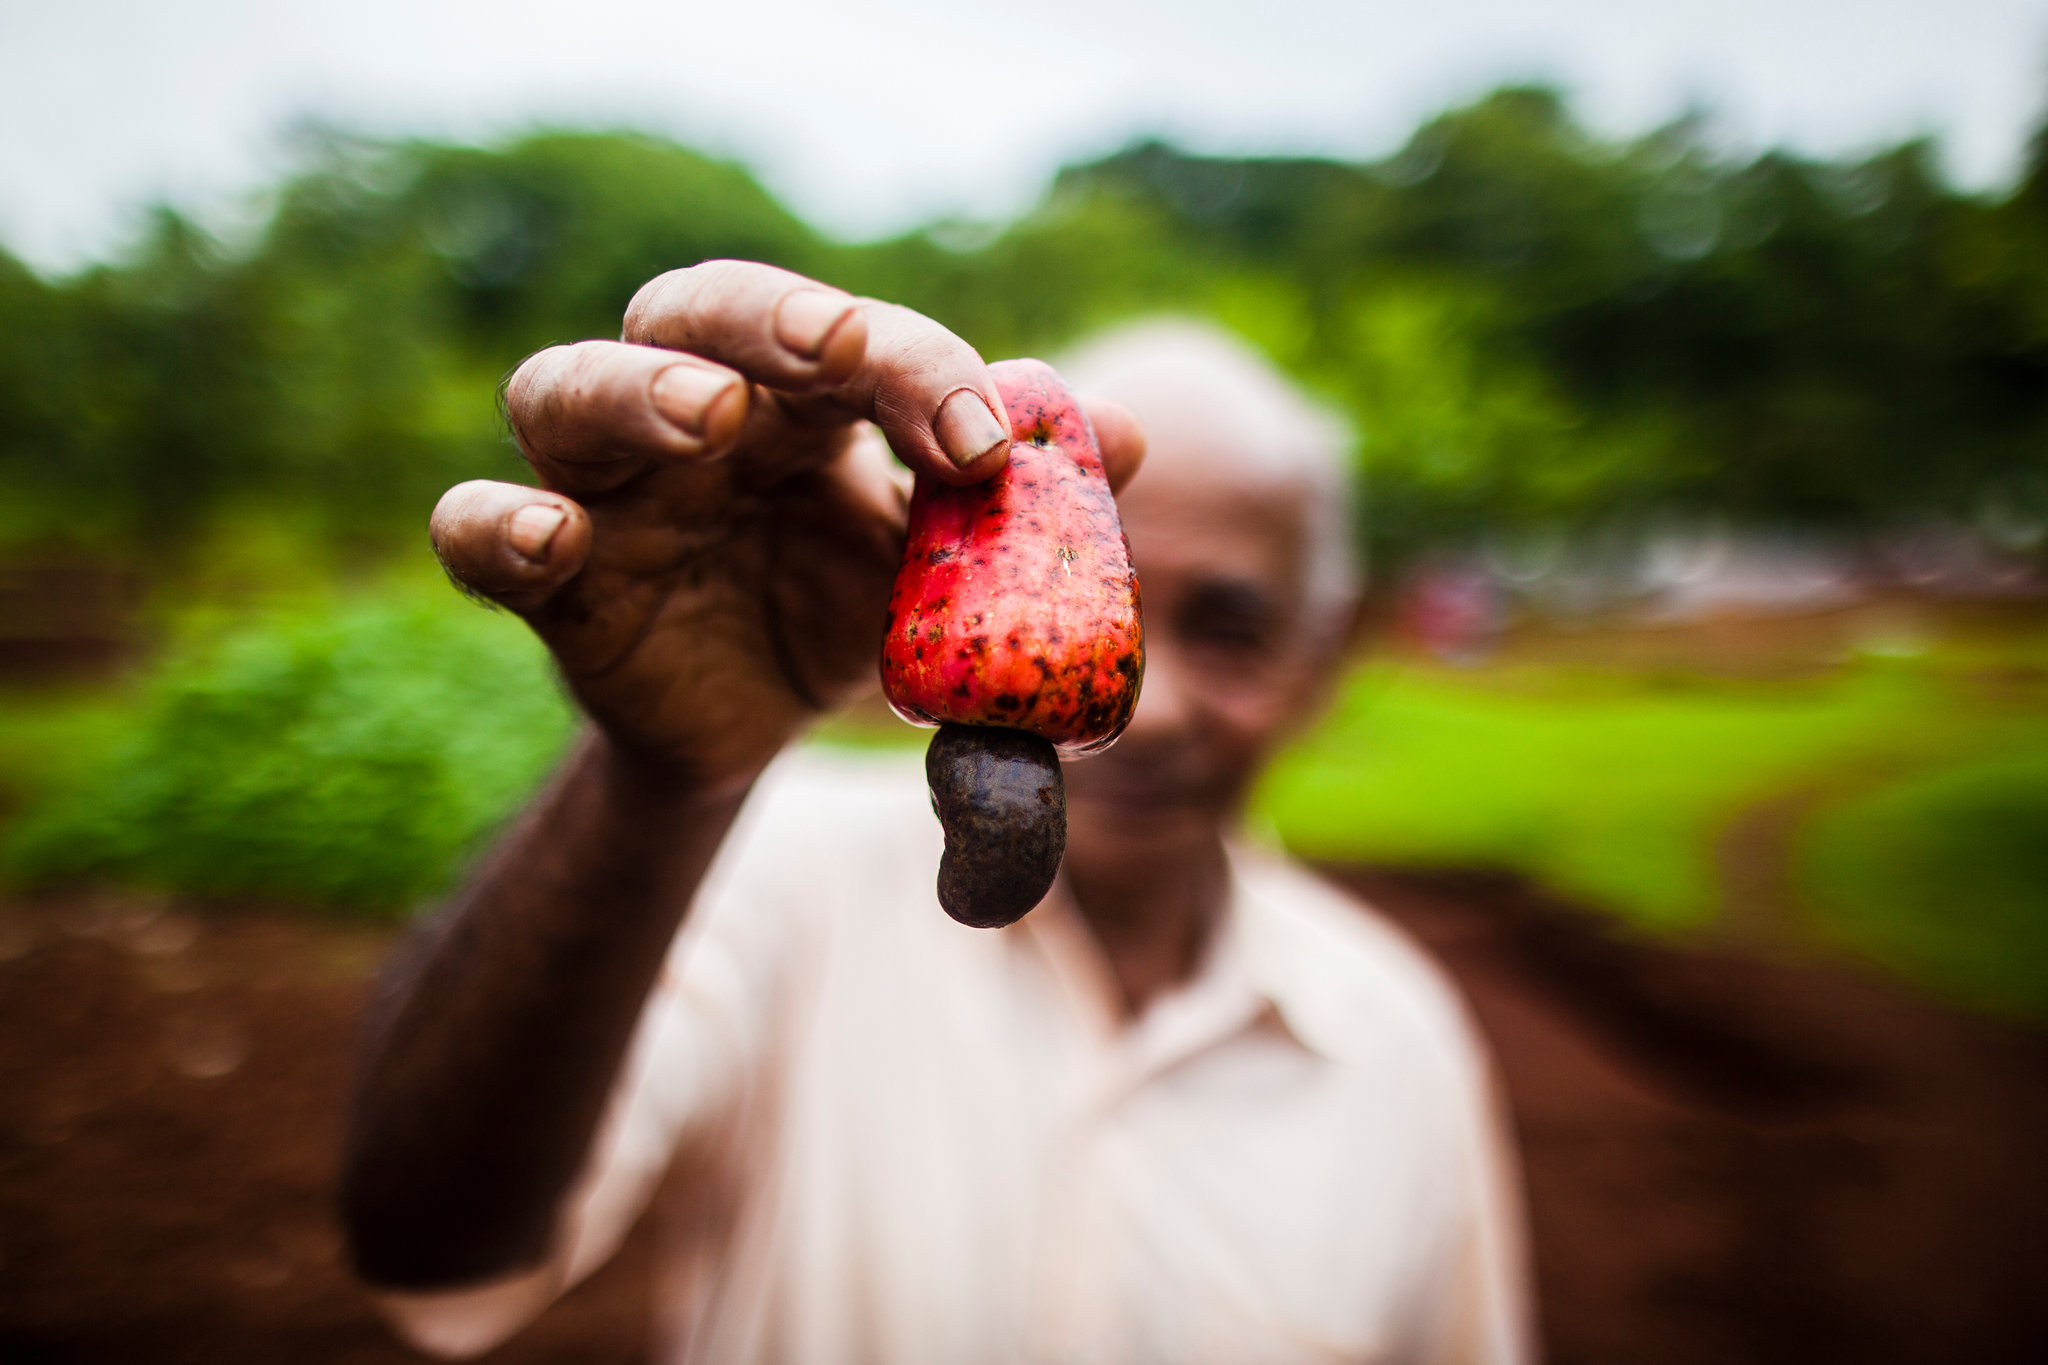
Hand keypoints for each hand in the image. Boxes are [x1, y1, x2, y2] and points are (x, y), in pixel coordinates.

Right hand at [429, 261, 1144, 790]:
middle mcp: (691, 412)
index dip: (911, 364)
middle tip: (835, 352)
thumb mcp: (939, 564)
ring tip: (706, 417)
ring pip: (563, 387)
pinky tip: (552, 537)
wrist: (758, 722)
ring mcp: (606, 488)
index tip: (982, 437)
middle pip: (689, 312)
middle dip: (765, 321)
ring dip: (631, 389)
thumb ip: (1018, 505)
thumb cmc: (845, 606)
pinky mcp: (550, 577)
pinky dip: (497, 522)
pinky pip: (476, 529)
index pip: (840, 337)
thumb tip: (1126, 432)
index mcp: (797, 395)